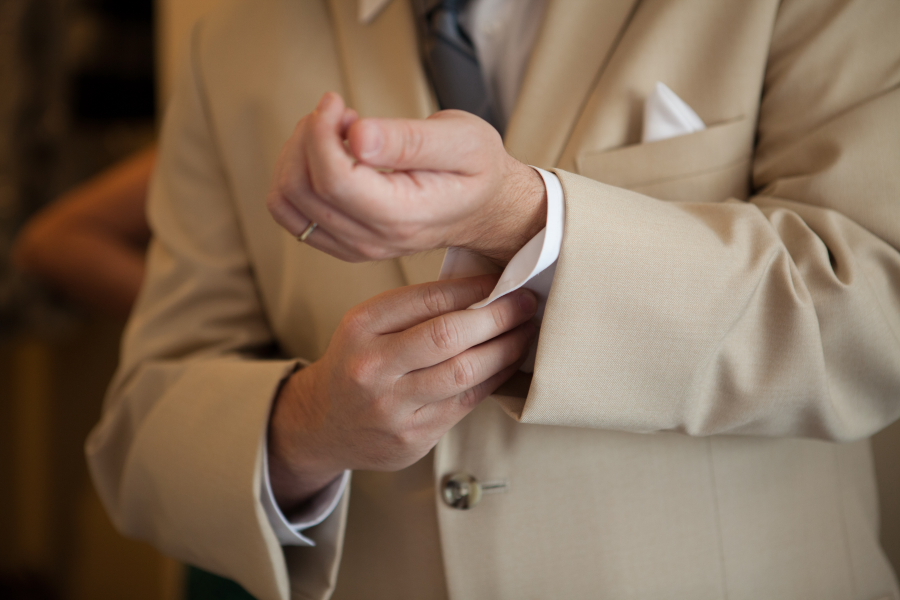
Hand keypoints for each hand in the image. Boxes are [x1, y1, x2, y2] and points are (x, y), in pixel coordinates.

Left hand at [267, 92, 546, 264]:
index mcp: (403, 216)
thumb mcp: (462, 141)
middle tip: (338, 111)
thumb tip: (356, 136)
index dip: (320, 132)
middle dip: (307, 137)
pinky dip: (297, 176)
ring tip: (334, 132)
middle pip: (303, 189)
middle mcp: (374, 240)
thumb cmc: (478, 170)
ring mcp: (355, 246)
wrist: (486, 208)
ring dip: (297, 156)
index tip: (335, 101)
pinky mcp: (342, 242)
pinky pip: (293, 214)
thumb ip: (409, 140)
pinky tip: (328, 154)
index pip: (335, 179)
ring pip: (288, 202)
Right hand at [267, 275, 537, 512]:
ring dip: (505, 349)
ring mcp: (391, 407)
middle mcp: (372, 367)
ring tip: (525, 333)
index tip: (504, 280)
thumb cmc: (358, 363)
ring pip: (464, 373)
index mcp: (361, 327)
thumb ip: (417, 308)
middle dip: (498, 316)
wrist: (325, 424)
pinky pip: (465, 403)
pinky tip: (508, 363)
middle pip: (448, 336)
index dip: (475, 288)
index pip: (428, 298)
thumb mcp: (369, 325)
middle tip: (527, 304)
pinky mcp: (412, 437)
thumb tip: (486, 287)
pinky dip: (494, 379)